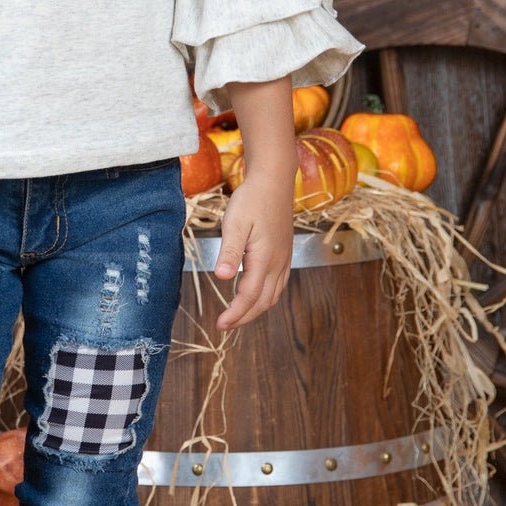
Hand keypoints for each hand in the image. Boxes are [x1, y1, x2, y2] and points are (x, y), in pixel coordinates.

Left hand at [212, 172, 292, 330]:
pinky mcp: (285, 254)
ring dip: (255, 309)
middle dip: (244, 317)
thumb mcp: (235, 223)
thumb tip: (222, 277)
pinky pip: (278, 285)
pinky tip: (254, 295)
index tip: (220, 325)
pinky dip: (265, 297)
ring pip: (272, 295)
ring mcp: (284, 259)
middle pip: (263, 302)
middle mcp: (278, 263)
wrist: (274, 180)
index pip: (249, 296)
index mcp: (265, 259)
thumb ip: (230, 251)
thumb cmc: (252, 199)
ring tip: (237, 315)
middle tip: (224, 325)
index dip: (235, 314)